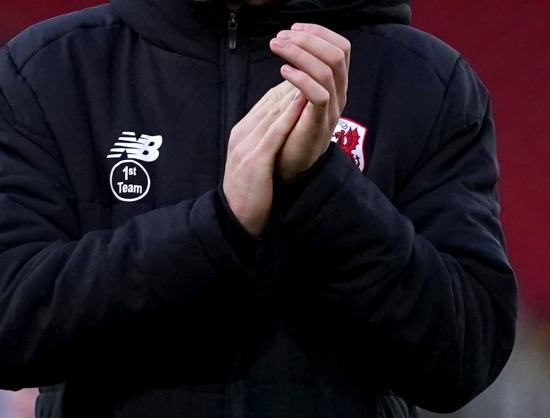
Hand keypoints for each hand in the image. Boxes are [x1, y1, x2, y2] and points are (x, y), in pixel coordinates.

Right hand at [223, 82, 306, 236]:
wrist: (234, 218)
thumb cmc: (249, 193)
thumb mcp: (254, 161)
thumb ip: (264, 141)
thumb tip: (280, 126)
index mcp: (242, 133)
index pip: (266, 103)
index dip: (288, 87)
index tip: (308, 75)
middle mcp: (243, 134)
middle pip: (270, 101)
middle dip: (293, 82)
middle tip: (315, 65)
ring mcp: (247, 146)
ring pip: (272, 112)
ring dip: (293, 91)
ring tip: (313, 73)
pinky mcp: (255, 160)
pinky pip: (274, 133)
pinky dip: (289, 116)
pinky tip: (302, 101)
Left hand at [269, 23, 349, 180]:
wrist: (289, 166)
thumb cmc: (290, 128)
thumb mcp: (298, 94)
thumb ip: (302, 72)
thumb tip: (293, 42)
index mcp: (336, 84)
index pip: (340, 47)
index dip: (319, 33)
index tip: (294, 28)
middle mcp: (339, 94)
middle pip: (336, 54)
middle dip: (307, 39)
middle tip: (281, 37)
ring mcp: (332, 110)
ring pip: (328, 70)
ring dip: (299, 53)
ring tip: (277, 48)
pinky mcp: (319, 124)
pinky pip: (319, 95)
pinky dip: (300, 79)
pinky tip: (283, 71)